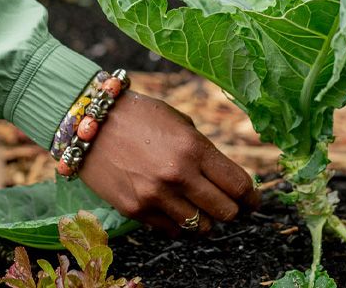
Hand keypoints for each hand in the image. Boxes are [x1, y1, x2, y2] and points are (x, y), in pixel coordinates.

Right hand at [78, 91, 258, 235]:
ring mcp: (156, 196)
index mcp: (194, 147)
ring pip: (201, 227)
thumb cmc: (139, 115)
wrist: (91, 123)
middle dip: (232, 209)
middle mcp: (178, 174)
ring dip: (206, 219)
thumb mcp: (178, 122)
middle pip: (226, 211)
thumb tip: (224, 175)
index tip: (254, 199)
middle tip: (229, 204)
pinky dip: (178, 223)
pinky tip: (174, 208)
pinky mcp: (136, 210)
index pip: (238, 184)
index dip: (252, 196)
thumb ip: (202, 149)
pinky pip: (171, 230)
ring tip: (201, 207)